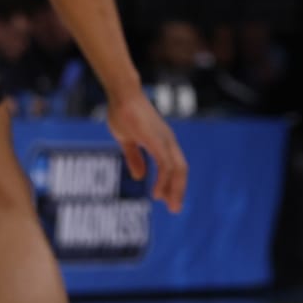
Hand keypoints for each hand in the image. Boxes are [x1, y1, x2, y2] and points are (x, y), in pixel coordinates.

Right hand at [107, 90, 188, 212]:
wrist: (122, 94)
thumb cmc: (123, 112)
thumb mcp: (127, 140)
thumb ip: (134, 158)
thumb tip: (139, 176)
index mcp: (162, 141)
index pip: (175, 165)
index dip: (173, 182)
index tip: (165, 199)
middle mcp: (168, 141)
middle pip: (181, 169)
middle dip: (179, 190)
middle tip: (174, 208)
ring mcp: (164, 140)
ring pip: (177, 169)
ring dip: (175, 188)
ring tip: (170, 205)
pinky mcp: (157, 140)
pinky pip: (165, 164)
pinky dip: (164, 180)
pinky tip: (157, 192)